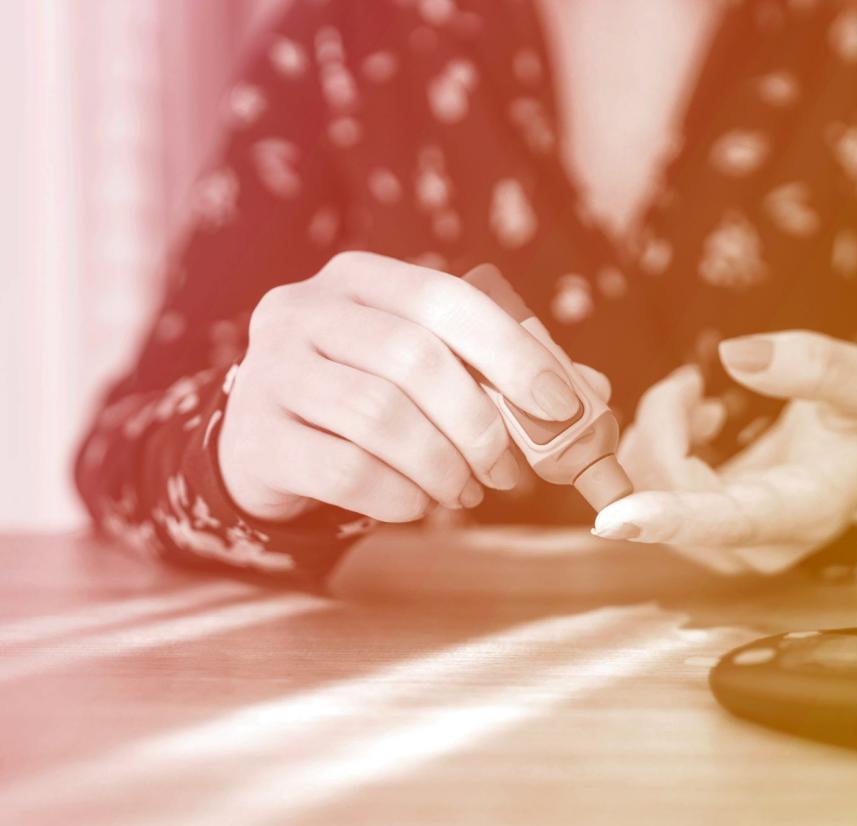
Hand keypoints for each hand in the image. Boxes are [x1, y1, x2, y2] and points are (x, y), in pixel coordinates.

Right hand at [219, 254, 604, 522]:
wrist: (265, 444)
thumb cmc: (366, 398)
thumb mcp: (427, 370)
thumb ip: (502, 374)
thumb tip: (590, 395)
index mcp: (358, 279)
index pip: (444, 299)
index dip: (509, 350)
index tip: (558, 404)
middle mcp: (304, 311)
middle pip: (413, 359)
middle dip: (480, 424)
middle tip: (510, 472)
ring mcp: (271, 373)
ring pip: (380, 418)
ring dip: (443, 466)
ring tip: (465, 492)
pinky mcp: (256, 439)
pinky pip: (346, 471)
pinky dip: (399, 495)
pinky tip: (417, 504)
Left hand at [593, 330, 856, 573]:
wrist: (851, 449)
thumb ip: (816, 365)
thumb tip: (736, 356)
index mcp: (804, 513)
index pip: (729, 523)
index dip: (671, 518)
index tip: (617, 518)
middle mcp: (757, 543)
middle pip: (671, 491)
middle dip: (663, 423)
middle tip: (689, 382)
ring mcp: (721, 542)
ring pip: (647, 488)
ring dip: (657, 428)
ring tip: (694, 396)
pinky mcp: (696, 528)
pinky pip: (646, 487)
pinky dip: (655, 441)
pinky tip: (692, 420)